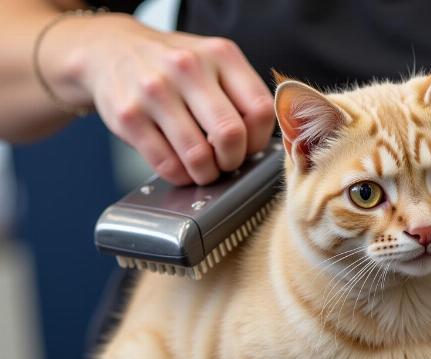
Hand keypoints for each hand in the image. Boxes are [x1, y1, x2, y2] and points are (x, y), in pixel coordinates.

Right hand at [42, 13, 274, 184]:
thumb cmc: (173, 69)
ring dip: (206, 174)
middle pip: (231, 136)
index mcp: (220, 55)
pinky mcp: (129, 116)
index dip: (258, 141)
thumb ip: (241, 97)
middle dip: (232, 162)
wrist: (110, 51)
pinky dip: (179, 176)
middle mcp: (188, 68)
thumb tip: (259, 146)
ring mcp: (155, 91)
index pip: (260, 111)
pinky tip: (180, 167)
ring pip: (198, 157)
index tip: (247, 147)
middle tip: (224, 163)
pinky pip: (167, 165)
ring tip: (202, 169)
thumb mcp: (213, 64)